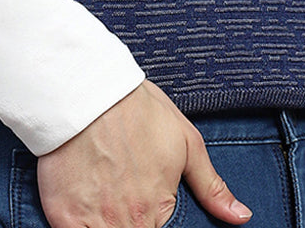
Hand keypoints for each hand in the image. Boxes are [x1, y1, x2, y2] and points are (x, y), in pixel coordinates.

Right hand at [36, 79, 251, 227]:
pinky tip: (88, 216)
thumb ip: (211, 186)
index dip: (156, 225)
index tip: (150, 211)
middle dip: (134, 224)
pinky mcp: (63, 217)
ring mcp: (93, 223)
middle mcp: (128, 222)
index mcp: (158, 210)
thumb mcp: (185, 141)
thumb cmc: (137, 109)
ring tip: (111, 206)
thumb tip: (241, 217)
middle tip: (128, 202)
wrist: (88, 90)